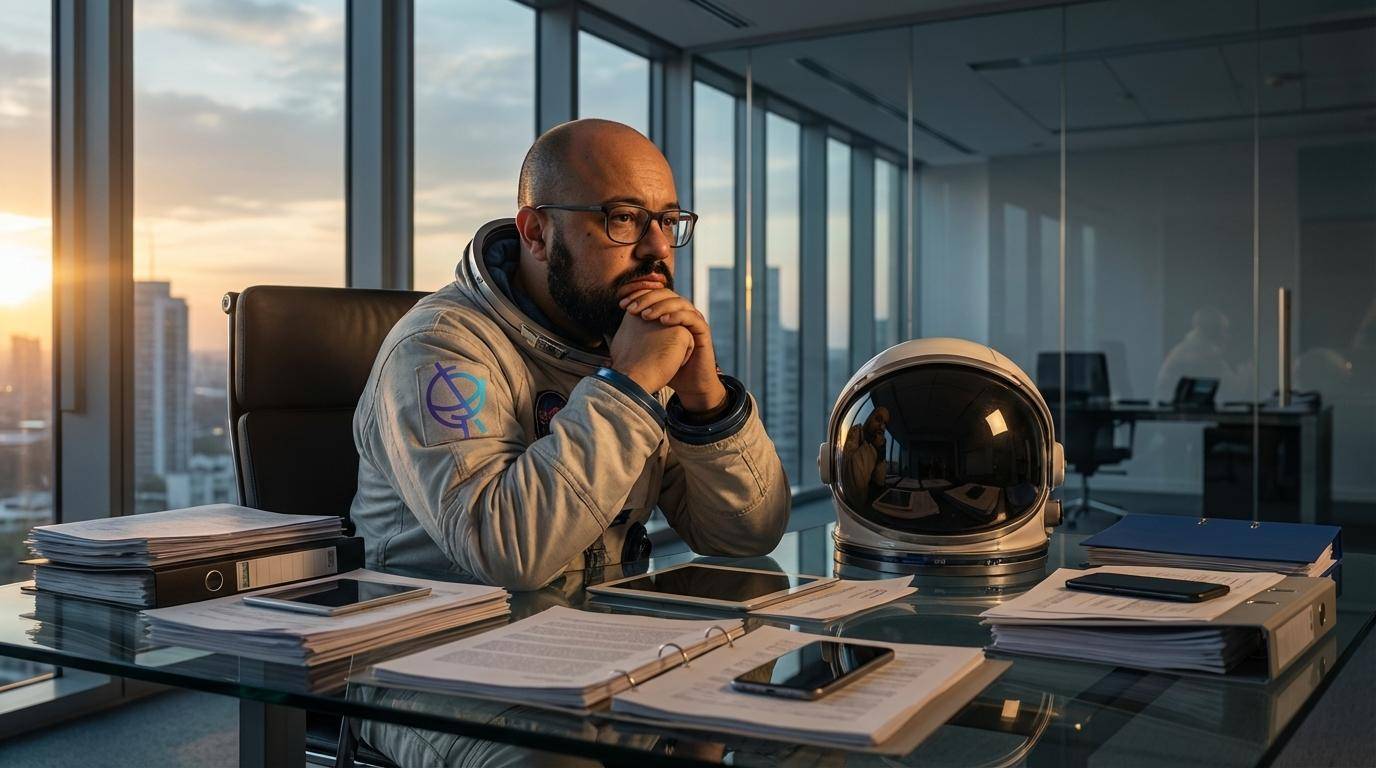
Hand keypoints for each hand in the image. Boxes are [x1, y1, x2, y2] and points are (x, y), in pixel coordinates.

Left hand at [617, 278, 727, 413]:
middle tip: (631, 308)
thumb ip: (634, 337)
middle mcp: (682, 313)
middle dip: (647, 298)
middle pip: (666, 294)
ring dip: (660, 306)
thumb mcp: (647, 349)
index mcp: (669, 313)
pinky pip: (692, 317)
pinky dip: (678, 316)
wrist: (689, 385)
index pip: (654, 294)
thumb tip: (606, 333)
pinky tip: (663, 321)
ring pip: (679, 302)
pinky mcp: (703, 331)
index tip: (621, 304)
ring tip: (645, 315)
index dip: (638, 295)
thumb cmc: (667, 366)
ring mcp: (694, 320)